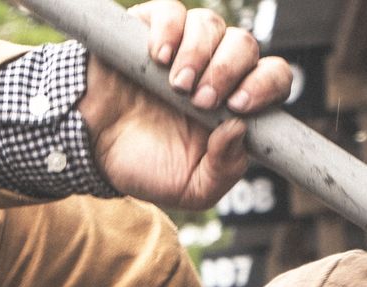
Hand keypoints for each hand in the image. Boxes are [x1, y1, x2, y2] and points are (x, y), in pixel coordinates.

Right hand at [79, 0, 293, 209]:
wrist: (92, 152)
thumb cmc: (148, 169)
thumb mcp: (194, 189)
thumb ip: (225, 169)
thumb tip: (240, 128)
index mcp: (235, 104)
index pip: (273, 77)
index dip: (266, 85)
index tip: (240, 106)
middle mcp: (215, 69)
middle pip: (245, 44)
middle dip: (228, 71)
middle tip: (201, 102)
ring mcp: (183, 47)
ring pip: (210, 24)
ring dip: (198, 55)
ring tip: (176, 86)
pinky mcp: (148, 29)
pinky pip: (170, 12)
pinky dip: (169, 31)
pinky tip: (157, 59)